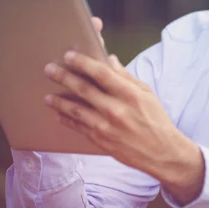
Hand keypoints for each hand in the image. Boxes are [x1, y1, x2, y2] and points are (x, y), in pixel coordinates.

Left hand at [43, 51, 204, 205]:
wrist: (161, 151)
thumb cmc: (156, 119)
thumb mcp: (146, 93)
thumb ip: (126, 77)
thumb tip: (110, 60)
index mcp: (129, 94)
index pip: (102, 73)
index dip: (83, 63)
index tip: (69, 56)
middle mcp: (116, 109)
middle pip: (84, 89)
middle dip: (64, 77)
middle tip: (49, 70)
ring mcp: (106, 126)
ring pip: (76, 110)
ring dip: (59, 101)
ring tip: (47, 96)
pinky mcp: (101, 140)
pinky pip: (79, 127)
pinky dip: (67, 120)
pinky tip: (58, 115)